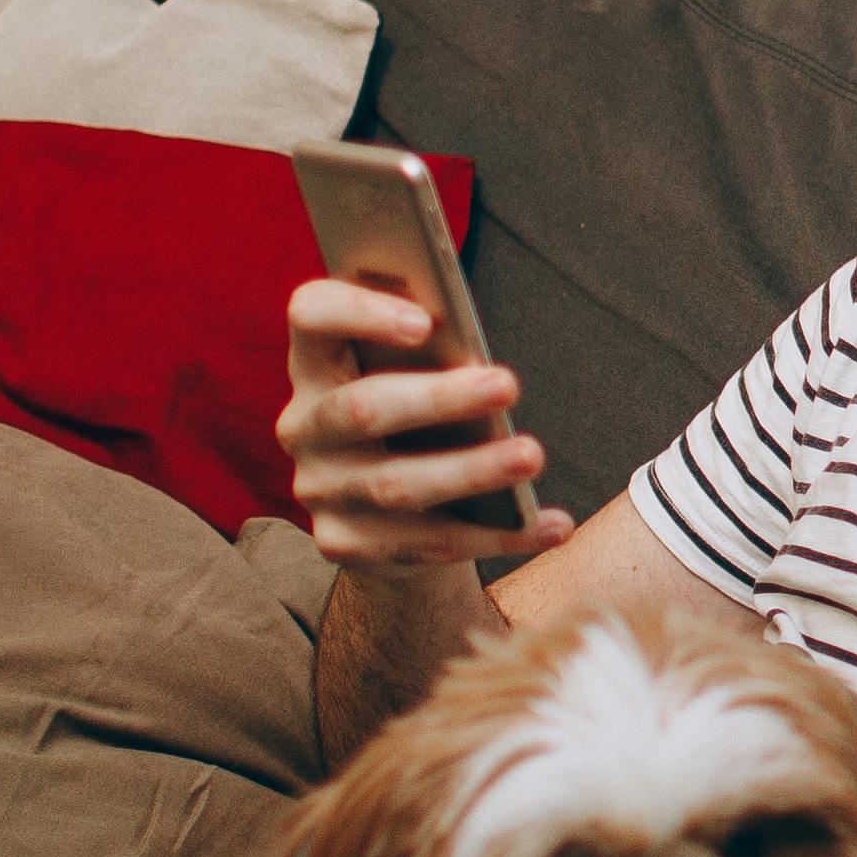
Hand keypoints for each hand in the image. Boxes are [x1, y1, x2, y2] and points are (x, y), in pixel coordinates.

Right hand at [278, 277, 576, 568]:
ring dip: (471, 471)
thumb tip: (483, 357)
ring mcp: (319, 490)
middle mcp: (304, 425)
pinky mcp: (345, 543)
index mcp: (315, 362)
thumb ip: (432, 351)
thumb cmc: (413, 412)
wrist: (381, 510)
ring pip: (397, 485)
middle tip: (508, 383)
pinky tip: (552, 525)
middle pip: (361, 408)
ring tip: (531, 455)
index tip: (424, 321)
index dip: (359, 312)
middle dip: (438, 398)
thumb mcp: (410, 373)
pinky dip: (497, 536)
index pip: (312, 315)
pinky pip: (427, 543)